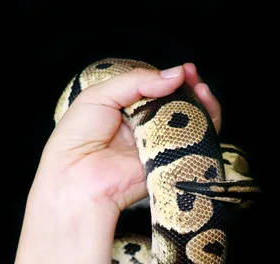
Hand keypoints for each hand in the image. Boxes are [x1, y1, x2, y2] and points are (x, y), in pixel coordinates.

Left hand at [39, 62, 221, 215]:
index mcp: (127, 110)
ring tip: (203, 91)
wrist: (74, 176)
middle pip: (178, 106)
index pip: (158, 91)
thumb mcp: (100, 95)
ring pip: (190, 125)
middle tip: (195, 77)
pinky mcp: (166, 164)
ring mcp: (157, 147)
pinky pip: (192, 147)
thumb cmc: (77, 137)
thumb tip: (177, 74)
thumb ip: (137, 81)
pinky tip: (204, 111)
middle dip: (192, 90)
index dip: (173, 80)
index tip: (185, 71)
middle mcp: (145, 128)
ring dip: (202, 106)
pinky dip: (205, 128)